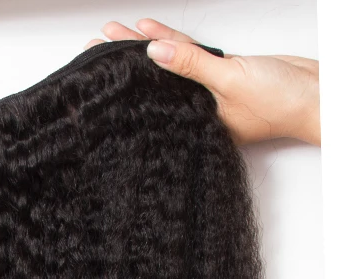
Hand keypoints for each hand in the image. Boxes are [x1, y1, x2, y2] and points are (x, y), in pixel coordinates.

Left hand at [85, 19, 319, 145]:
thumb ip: (191, 66)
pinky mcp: (222, 73)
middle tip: (92, 46)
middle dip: (123, 61)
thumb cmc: (280, 102)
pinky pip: (189, 56)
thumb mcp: (229, 80)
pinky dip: (171, 41)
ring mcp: (206, 91)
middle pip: (150, 80)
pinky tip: (149, 30)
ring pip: (166, 65)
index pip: (147, 96)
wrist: (319, 94)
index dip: (123, 78)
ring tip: (112, 34)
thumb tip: (153, 50)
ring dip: (142, 47)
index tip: (97, 64)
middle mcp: (192, 108)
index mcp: (189, 121)